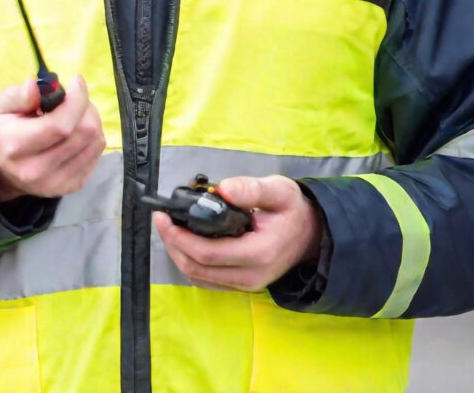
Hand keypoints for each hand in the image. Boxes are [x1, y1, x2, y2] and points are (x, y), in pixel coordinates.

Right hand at [0, 74, 104, 201]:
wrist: (0, 169)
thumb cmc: (3, 131)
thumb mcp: (2, 107)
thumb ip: (19, 96)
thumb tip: (35, 86)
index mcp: (16, 146)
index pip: (60, 125)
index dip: (76, 100)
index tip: (76, 82)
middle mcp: (37, 170)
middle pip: (83, 133)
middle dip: (86, 107)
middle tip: (75, 97)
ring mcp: (56, 183)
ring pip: (95, 142)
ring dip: (92, 120)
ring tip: (76, 113)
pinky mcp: (71, 186)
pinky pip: (97, 154)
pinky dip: (93, 136)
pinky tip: (77, 131)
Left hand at [154, 175, 321, 292]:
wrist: (312, 235)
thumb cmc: (293, 211)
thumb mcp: (279, 191)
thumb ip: (251, 189)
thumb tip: (223, 189)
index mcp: (258, 253)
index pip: (207, 253)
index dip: (179, 236)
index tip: (164, 216)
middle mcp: (250, 276)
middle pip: (197, 268)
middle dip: (172, 243)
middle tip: (161, 219)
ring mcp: (246, 284)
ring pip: (198, 277)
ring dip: (178, 254)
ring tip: (169, 228)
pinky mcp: (242, 285)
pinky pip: (207, 280)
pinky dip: (190, 262)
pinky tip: (184, 241)